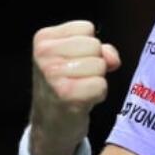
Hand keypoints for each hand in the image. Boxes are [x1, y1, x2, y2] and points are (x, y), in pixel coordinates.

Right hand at [30, 20, 120, 154]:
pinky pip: (101, 84)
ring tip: (79, 89)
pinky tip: (82, 101)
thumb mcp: (76, 58)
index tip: (72, 63)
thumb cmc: (66, 86)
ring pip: (100, 64)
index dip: (88, 47)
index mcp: (43, 39)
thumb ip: (100, 49)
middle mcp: (44, 54)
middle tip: (77, 79)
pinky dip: (98, 94)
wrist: (50, 125)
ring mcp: (53, 74)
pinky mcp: (67, 94)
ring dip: (96, 79)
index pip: (87, 28)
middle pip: (95, 45)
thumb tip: (112, 59)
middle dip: (93, 62)